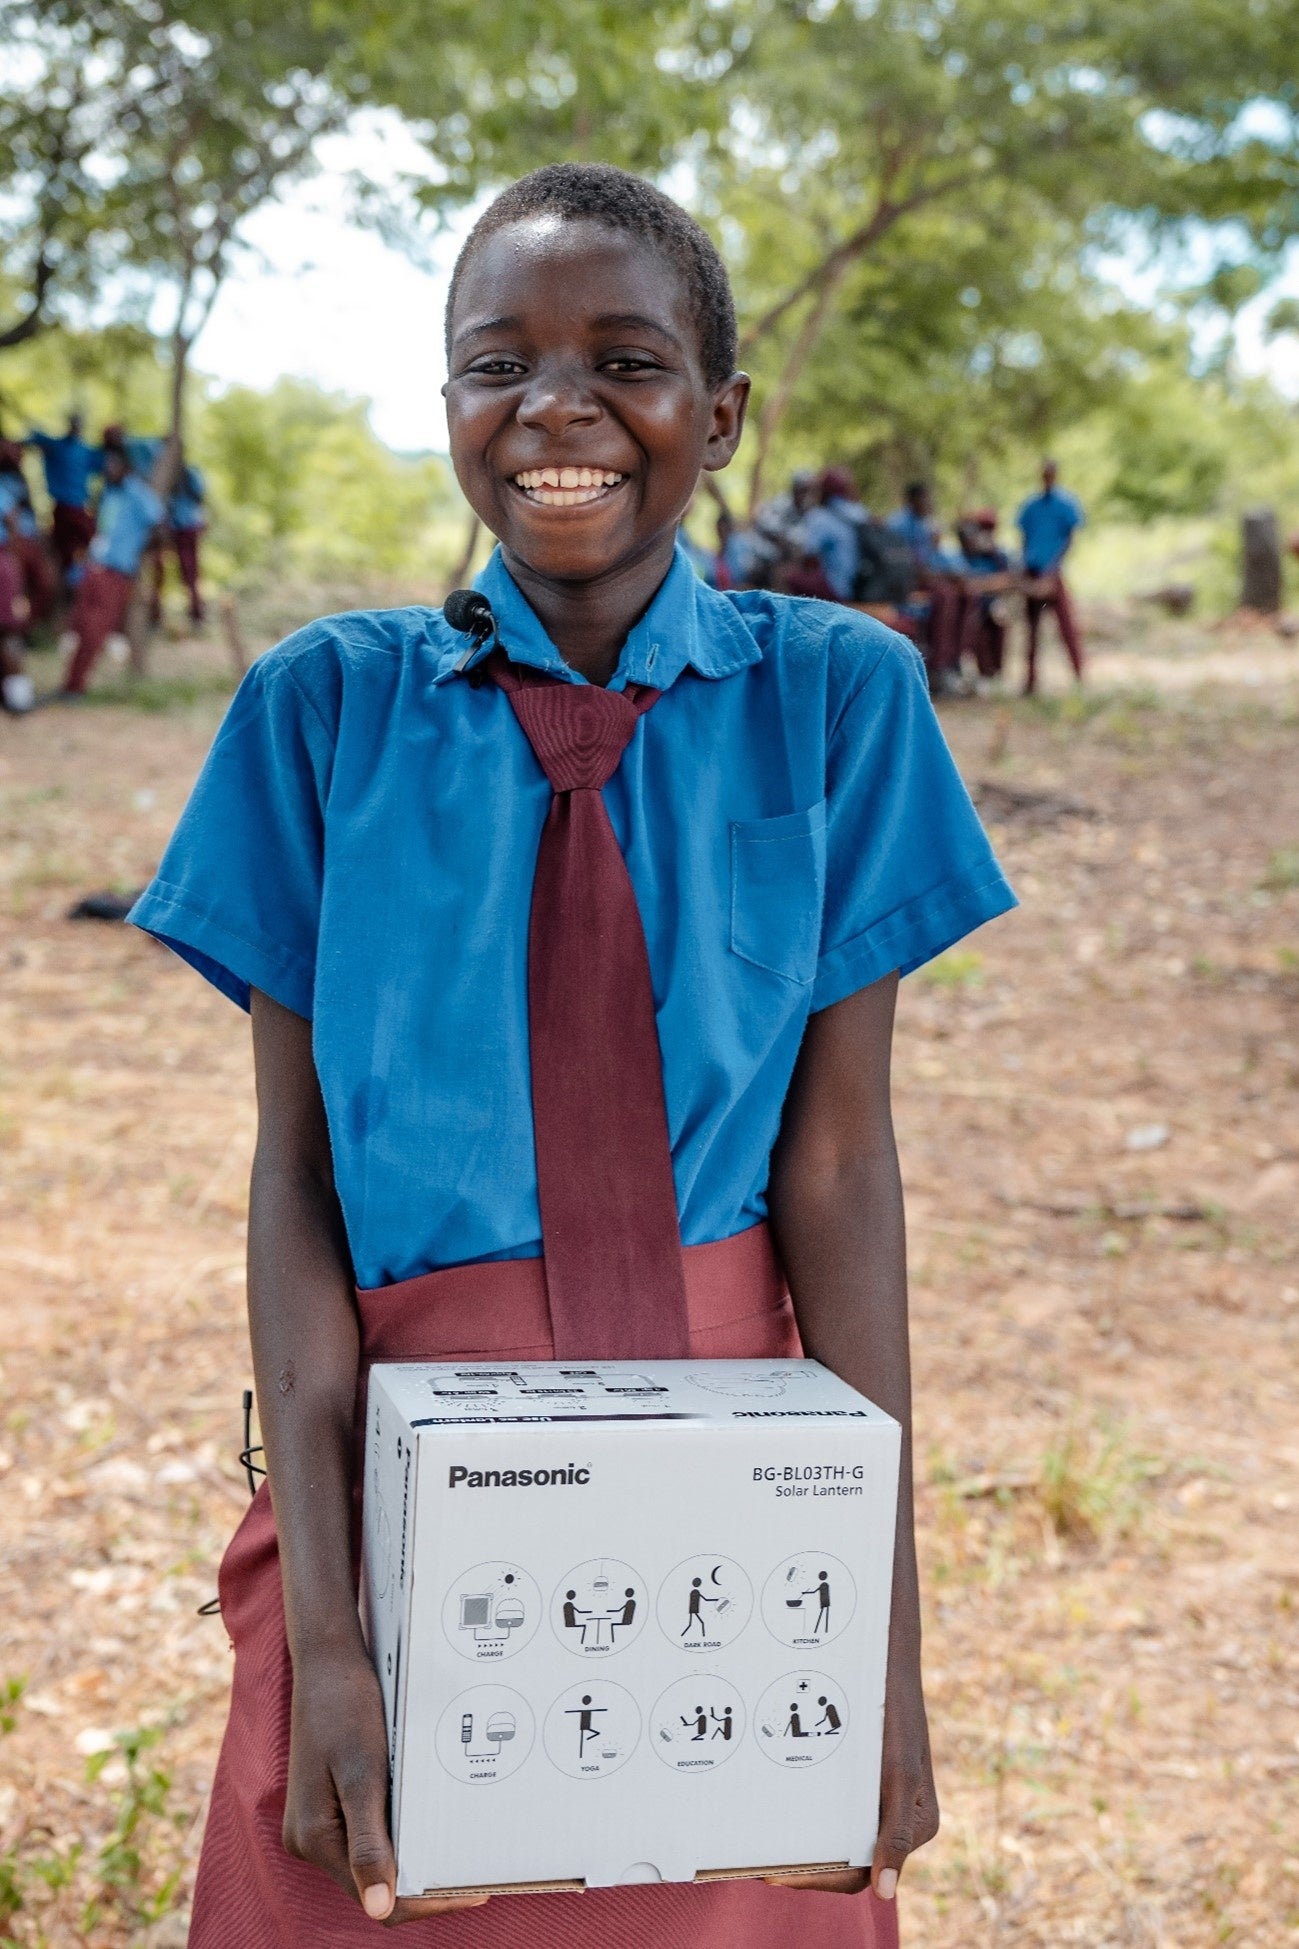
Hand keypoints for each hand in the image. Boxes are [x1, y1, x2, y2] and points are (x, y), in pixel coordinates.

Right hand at [283, 1642, 489, 1925]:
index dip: (425, 1901)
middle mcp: (308, 1839)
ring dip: (411, 1858)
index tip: (471, 1893)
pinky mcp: (326, 1805)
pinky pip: (365, 1835)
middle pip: (373, 1884)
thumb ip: (368, 1843)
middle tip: (473, 1873)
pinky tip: (425, 1823)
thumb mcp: (362, 1772)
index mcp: (314, 1838)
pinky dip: (397, 1835)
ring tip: (455, 1849)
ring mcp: (316, 1823)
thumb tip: (378, 1907)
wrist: (327, 1660)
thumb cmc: (345, 1706)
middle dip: (422, 1883)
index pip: (376, 1899)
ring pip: (371, 1861)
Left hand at [766, 1649, 937, 1901]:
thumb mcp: (901, 1773)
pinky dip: (807, 1815)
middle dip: (804, 1866)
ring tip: (762, 1844)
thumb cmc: (897, 1714)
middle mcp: (897, 1819)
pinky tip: (777, 1810)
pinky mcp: (863, 1777)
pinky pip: (834, 1806)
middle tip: (759, 1865)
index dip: (818, 1881)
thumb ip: (898, 1832)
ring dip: (803, 1843)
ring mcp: (880, 1798)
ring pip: (838, 1835)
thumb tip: (886, 1893)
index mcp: (915, 1827)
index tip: (778, 1877)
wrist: (887, 1657)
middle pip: (846, 1859)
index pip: (861, 1873)